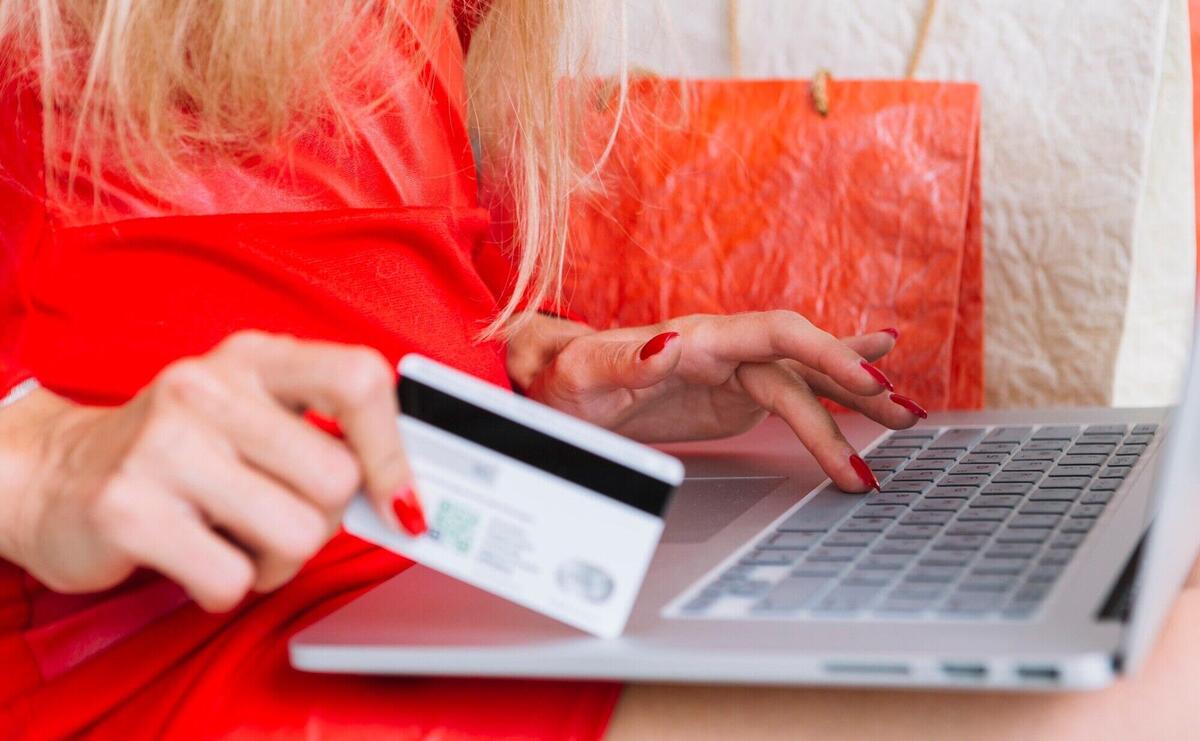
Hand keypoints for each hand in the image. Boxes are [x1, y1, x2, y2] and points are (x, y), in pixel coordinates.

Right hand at [0, 331, 420, 611]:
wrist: (52, 476)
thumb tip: (409, 495)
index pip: (360, 380)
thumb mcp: (252, 416)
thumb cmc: (178, 452)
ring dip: (276, 561)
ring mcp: (164, 444)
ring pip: (297, 536)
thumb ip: (325, 435)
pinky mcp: (127, 508)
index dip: (395, 451)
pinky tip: (195, 559)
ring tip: (234, 538)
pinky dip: (226, 588)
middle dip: (321, 522)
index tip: (402, 502)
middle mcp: (209, 386)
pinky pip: (232, 580)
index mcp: (254, 357)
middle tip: (276, 517)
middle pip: (337, 480)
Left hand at [508, 312, 926, 492]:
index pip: (774, 333)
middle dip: (855, 386)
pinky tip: (872, 376)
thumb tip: (669, 345)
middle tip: (902, 415)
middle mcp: (722, 349)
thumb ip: (624, 360)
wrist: (554, 388)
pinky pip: (792, 391)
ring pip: (806, 382)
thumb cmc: (563, 382)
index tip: (867, 381)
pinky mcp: (731, 397)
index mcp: (695, 338)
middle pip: (803, 361)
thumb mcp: (580, 375)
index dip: (825, 352)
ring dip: (856, 401)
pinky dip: (833, 385)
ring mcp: (731, 373)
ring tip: (907, 417)